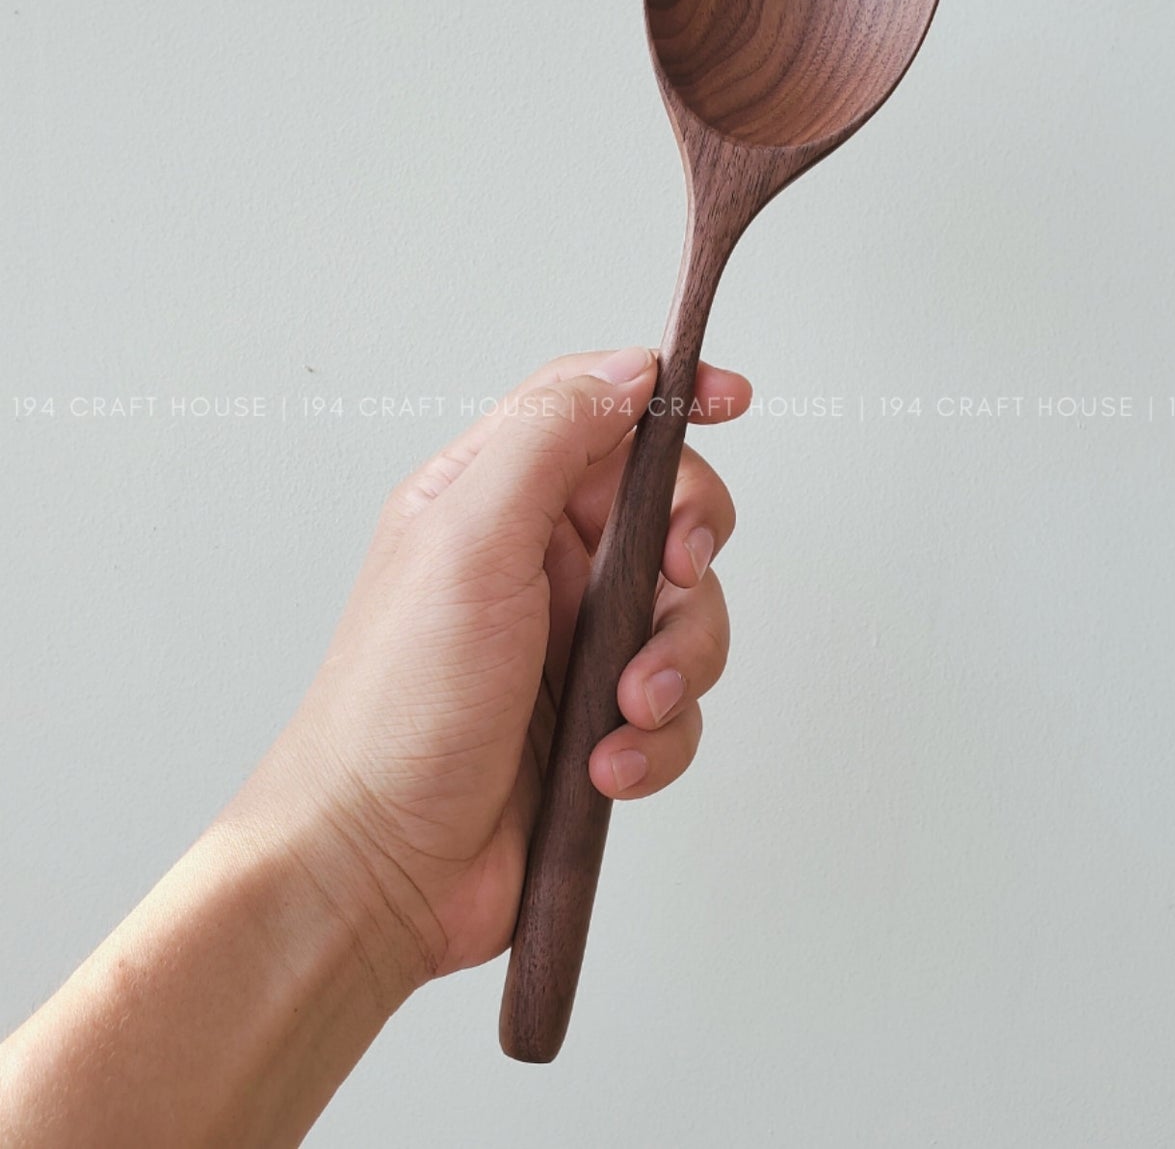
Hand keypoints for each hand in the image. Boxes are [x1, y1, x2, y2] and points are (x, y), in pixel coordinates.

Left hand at [228, 347, 749, 986]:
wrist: (379, 866)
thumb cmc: (400, 702)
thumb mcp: (469, 539)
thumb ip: (551, 438)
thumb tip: (629, 372)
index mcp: (494, 496)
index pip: (597, 409)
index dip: (669, 394)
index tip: (731, 399)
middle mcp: (540, 560)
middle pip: (666, 509)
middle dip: (688, 546)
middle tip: (674, 572)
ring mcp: (574, 642)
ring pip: (688, 612)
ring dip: (675, 661)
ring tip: (624, 709)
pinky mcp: (599, 719)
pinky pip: (677, 705)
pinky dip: (657, 738)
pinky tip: (605, 766)